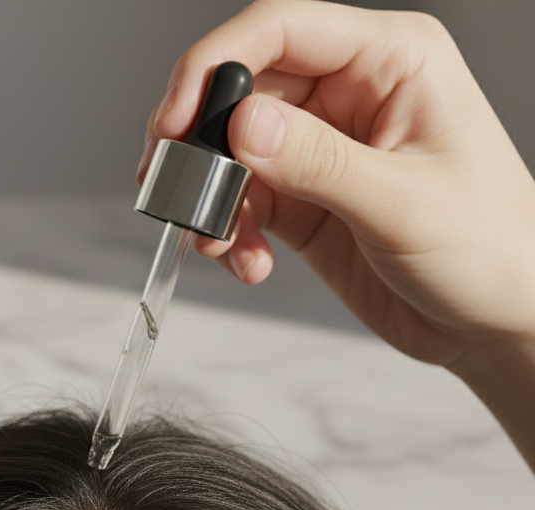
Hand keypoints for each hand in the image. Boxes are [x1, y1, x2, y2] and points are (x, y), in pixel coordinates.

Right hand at [139, 0, 534, 371]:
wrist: (494, 320)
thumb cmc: (487, 248)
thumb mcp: (402, 202)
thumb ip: (318, 162)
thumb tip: (242, 125)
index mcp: (390, 62)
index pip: (280, 31)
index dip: (214, 68)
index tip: (174, 121)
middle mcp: (350, 96)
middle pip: (242, 92)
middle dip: (200, 146)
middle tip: (173, 190)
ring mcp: (323, 150)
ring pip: (232, 153)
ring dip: (212, 201)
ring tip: (219, 245)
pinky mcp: (305, 200)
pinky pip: (243, 202)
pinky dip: (230, 234)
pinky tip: (248, 264)